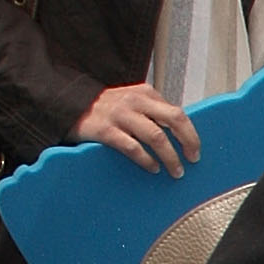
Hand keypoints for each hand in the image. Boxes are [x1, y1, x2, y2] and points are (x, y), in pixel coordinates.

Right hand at [72, 83, 202, 175]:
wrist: (68, 105)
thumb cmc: (106, 108)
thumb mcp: (132, 101)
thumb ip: (153, 111)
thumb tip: (180, 134)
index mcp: (145, 93)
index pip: (177, 112)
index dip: (190, 133)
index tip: (195, 149)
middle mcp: (135, 102)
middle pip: (173, 119)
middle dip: (188, 141)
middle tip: (193, 159)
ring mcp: (120, 115)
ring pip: (156, 137)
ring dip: (170, 157)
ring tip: (175, 170)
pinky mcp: (106, 131)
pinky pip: (133, 148)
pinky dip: (147, 160)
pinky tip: (153, 168)